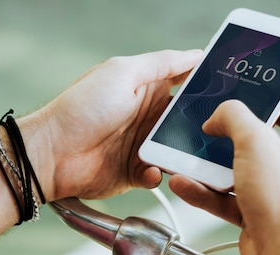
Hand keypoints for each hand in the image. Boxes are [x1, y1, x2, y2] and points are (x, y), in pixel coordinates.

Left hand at [22, 49, 203, 200]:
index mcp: (146, 90)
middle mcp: (147, 118)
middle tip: (217, 130)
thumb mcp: (122, 73)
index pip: (185, 86)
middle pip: (186, 122)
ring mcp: (141, 146)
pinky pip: (158, 174)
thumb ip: (161, 63)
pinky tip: (151, 170)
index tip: (228, 91)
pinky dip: (158, 173)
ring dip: (183, 154)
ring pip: (177, 151)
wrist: (52, 154)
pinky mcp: (135, 172)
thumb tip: (194, 54)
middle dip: (201, 126)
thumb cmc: (80, 109)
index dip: (205, 88)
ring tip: (185, 155)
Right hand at [168, 100, 279, 254]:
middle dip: (225, 137)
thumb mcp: (255, 141)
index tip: (241, 96)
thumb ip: (233, 117)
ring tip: (182, 159)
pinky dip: (204, 193)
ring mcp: (274, 194)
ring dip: (206, 168)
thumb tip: (217, 117)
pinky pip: (226, 199)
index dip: (267, 101)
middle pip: (255, 143)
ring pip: (235, 173)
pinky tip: (182, 185)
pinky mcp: (256, 216)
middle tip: (204, 129)